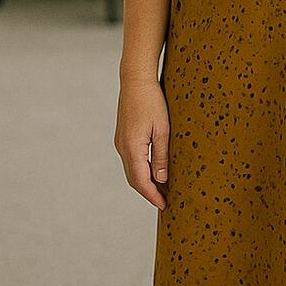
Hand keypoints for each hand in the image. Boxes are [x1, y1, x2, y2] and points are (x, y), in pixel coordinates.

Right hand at [113, 78, 169, 210]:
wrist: (136, 79)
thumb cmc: (152, 101)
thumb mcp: (162, 129)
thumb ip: (161, 156)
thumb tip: (161, 179)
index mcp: (132, 148)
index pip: (141, 181)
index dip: (153, 196)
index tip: (164, 205)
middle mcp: (122, 147)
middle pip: (134, 179)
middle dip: (148, 192)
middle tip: (164, 201)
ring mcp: (120, 142)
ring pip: (131, 170)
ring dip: (144, 181)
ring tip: (161, 188)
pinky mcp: (123, 136)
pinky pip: (131, 160)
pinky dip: (141, 170)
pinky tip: (153, 169)